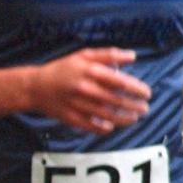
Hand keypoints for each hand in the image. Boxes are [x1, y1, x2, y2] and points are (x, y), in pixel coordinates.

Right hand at [35, 48, 149, 133]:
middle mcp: (85, 88)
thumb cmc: (63, 68)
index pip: (120, 81)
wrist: (36, 86)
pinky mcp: (71, 118)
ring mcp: (78, 105)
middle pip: (116, 100)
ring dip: (124, 119)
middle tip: (145, 108)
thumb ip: (109, 55)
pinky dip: (103, 128)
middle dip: (134, 105)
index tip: (147, 93)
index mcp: (90, 71)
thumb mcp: (84, 55)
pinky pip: (91, 126)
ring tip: (135, 118)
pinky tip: (112, 126)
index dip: (136, 88)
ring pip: (107, 115)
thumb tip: (132, 56)